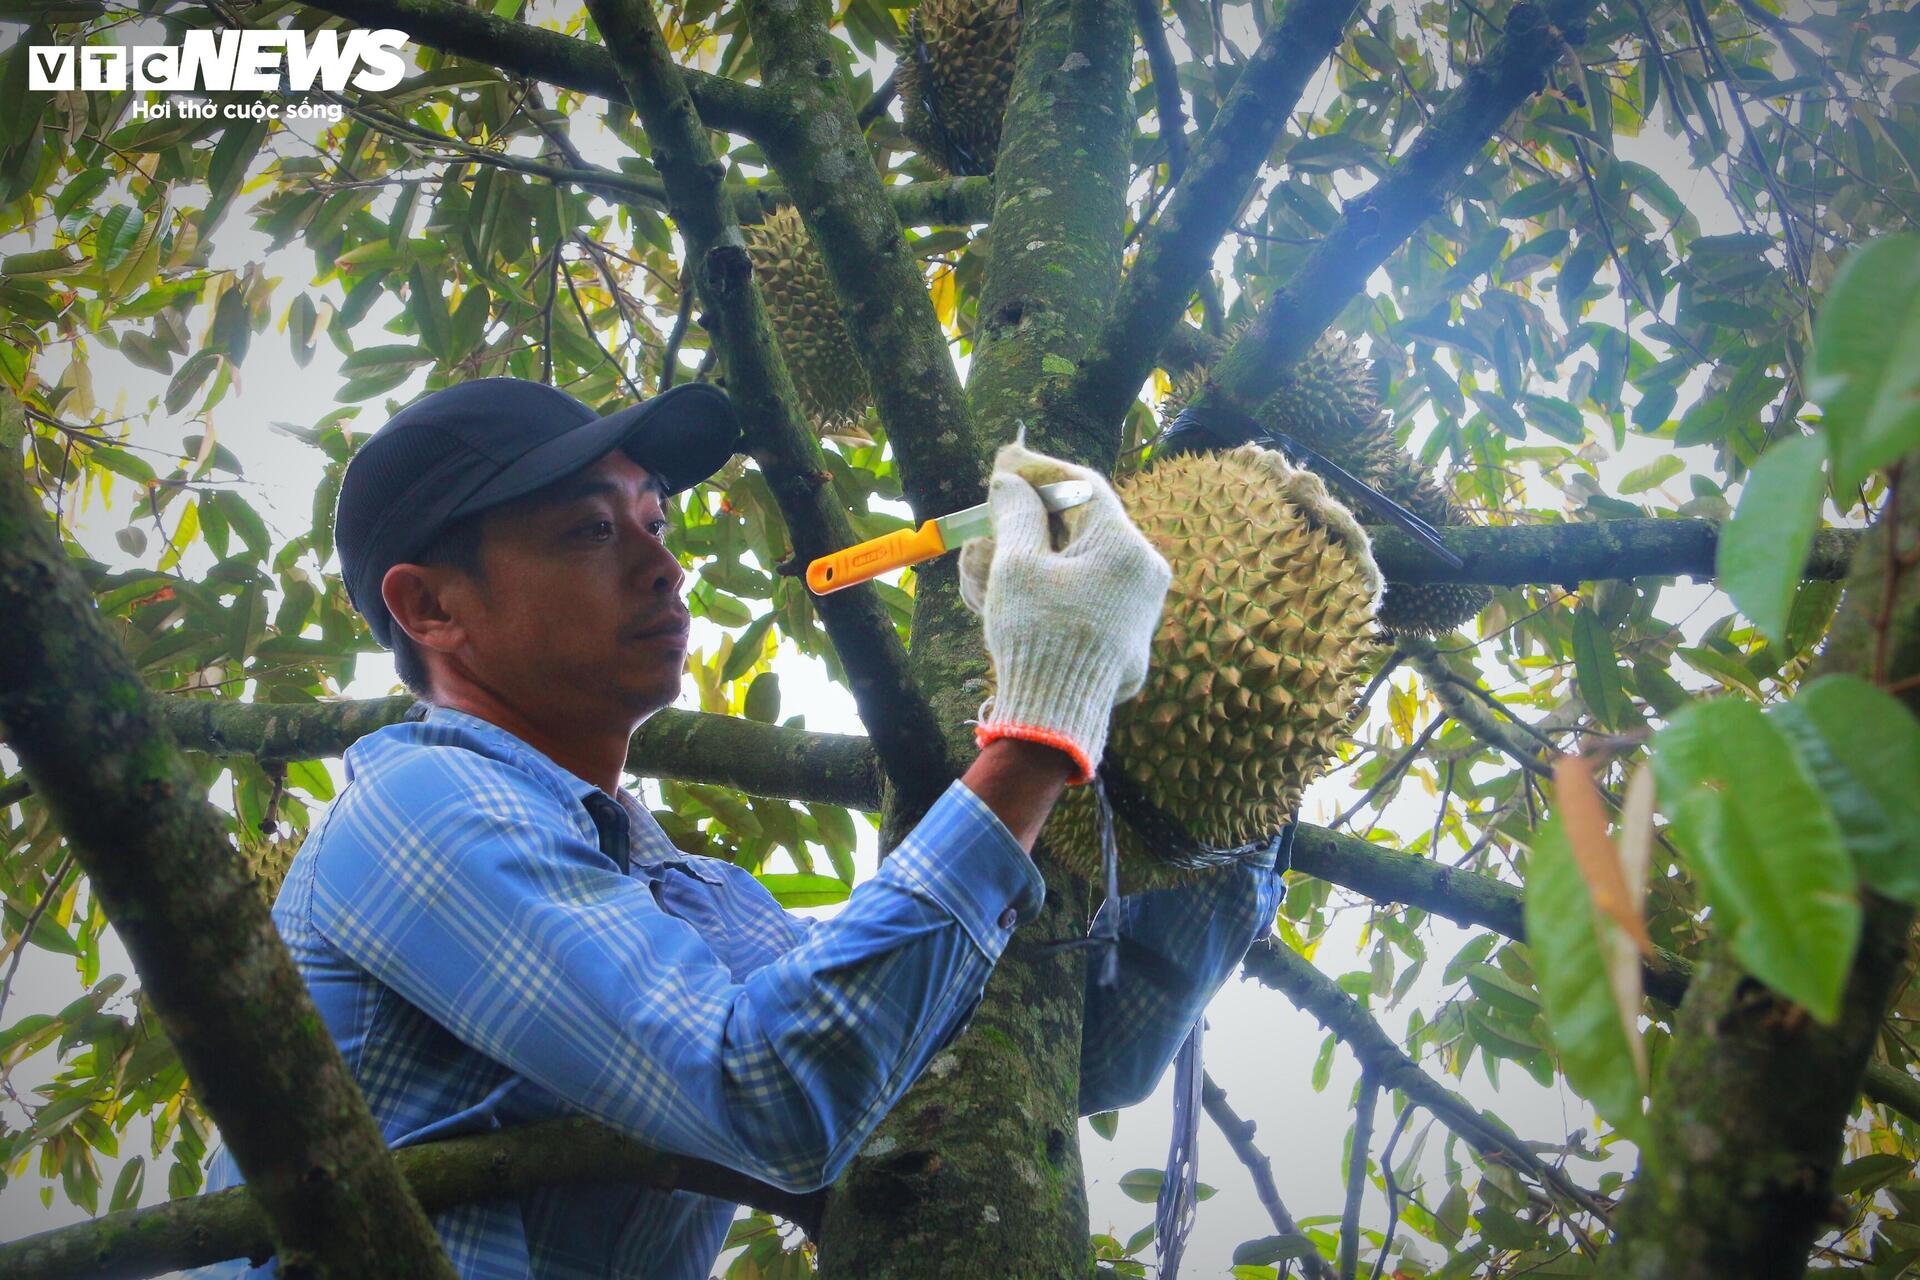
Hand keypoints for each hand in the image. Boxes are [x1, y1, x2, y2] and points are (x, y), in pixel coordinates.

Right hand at [957, 439, 1170, 783]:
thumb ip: (1017, 514)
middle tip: (988, 522)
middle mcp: (1145, 574)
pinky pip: (1085, 598)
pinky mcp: (1125, 640)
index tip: (1004, 462)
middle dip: (1027, 523)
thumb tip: (1012, 481)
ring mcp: (1139, 610)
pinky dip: (1048, 591)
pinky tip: (1010, 602)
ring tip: (984, 574)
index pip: (1084, 487)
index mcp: (1127, 548)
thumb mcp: (1017, 566)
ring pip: (1078, 564)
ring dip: (1030, 561)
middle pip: (1081, 527)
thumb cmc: (1037, 635)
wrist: (1056, 722)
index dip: (1040, 470)